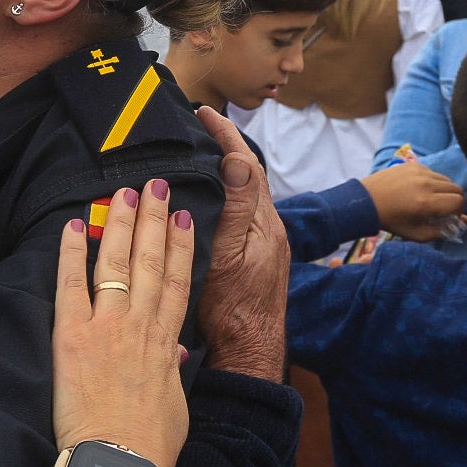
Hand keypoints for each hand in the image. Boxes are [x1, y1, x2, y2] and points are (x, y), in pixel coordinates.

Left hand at [50, 180, 194, 466]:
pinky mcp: (73, 336)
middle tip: (155, 186)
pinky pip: (71, 284)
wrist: (119, 464)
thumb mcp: (174, 405)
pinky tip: (71, 225)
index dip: (181, 246)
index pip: (176, 282)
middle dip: (154, 220)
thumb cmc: (149, 447)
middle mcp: (140, 326)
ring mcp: (107, 327)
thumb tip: (177, 354)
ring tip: (124, 193)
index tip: (184, 218)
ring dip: (119, 224)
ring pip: (116, 263)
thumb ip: (173, 371)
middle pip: (149, 261)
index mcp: (167, 343)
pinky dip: (70, 253)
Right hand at [194, 107, 290, 380]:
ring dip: (225, 170)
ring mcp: (263, 245)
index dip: (225, 135)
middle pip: (248, 175)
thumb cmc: (233, 310)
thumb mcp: (229, 254)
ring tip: (200, 153)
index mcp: (264, 222)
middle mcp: (268, 229)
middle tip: (198, 125)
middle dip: (225, 146)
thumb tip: (240, 158)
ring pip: (244, 195)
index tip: (203, 112)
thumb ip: (238, 207)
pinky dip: (225, 195)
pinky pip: (240, 214)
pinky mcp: (254, 260)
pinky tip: (207, 199)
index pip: (246, 164)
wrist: (247, 354)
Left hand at [361, 162, 466, 240]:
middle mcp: (425, 184)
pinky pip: (433, 172)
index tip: (448, 216)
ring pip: (446, 179)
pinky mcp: (413, 164)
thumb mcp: (416, 234)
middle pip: (456, 188)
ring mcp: (419, 171)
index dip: (457, 211)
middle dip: (453, 201)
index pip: (459, 201)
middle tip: (442, 209)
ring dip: (444, 190)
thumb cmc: (392, 221)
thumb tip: (463, 222)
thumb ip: (442, 231)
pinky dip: (432, 181)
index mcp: (426, 203)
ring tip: (430, 199)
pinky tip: (419, 189)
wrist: (366, 202)